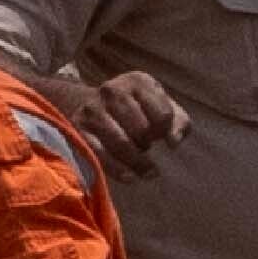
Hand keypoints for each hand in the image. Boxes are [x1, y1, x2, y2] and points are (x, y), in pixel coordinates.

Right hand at [75, 63, 192, 169]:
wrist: (86, 103)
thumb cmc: (133, 109)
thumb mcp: (158, 106)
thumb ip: (178, 122)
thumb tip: (173, 141)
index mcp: (138, 82)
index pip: (164, 114)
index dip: (167, 132)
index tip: (164, 139)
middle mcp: (113, 91)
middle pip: (142, 130)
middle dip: (147, 145)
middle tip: (146, 150)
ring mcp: (93, 109)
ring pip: (122, 143)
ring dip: (137, 162)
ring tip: (146, 171)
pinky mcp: (79, 128)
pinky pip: (101, 154)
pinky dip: (118, 169)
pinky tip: (130, 177)